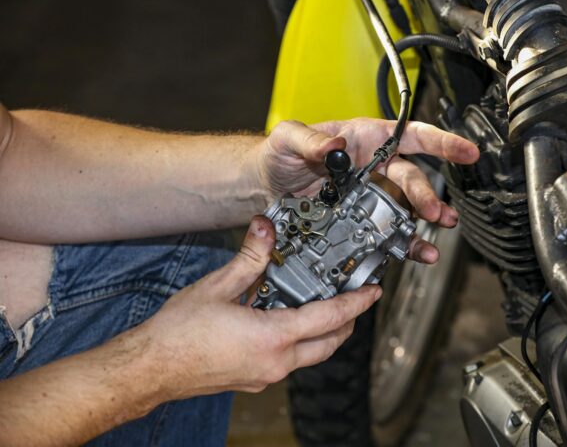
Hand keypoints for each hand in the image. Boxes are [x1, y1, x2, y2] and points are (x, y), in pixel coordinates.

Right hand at [141, 216, 380, 397]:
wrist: (151, 369)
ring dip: (324, 332)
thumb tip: (265, 229)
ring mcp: (266, 375)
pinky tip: (284, 320)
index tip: (373, 292)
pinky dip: (299, 341)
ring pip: (312, 354)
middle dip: (348, 320)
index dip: (357, 303)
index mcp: (274, 337)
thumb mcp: (219, 286)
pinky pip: (290, 360)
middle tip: (354, 299)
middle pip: (330, 343)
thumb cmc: (179, 335)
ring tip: (322, 305)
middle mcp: (276, 362)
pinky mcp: (254, 379)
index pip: (330, 317)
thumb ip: (250, 258)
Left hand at [254, 118, 479, 262]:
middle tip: (434, 211)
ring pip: (406, 207)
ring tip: (438, 232)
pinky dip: (405, 243)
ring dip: (426, 221)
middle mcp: (374, 167)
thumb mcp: (288, 137)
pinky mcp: (361, 221)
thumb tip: (337, 146)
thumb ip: (310, 139)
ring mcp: (370, 196)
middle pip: (410, 178)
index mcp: (365, 139)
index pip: (410, 136)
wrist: (264, 186)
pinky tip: (418, 252)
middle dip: (425, 194)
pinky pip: (389, 232)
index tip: (467, 151)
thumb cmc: (279, 154)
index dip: (442, 142)